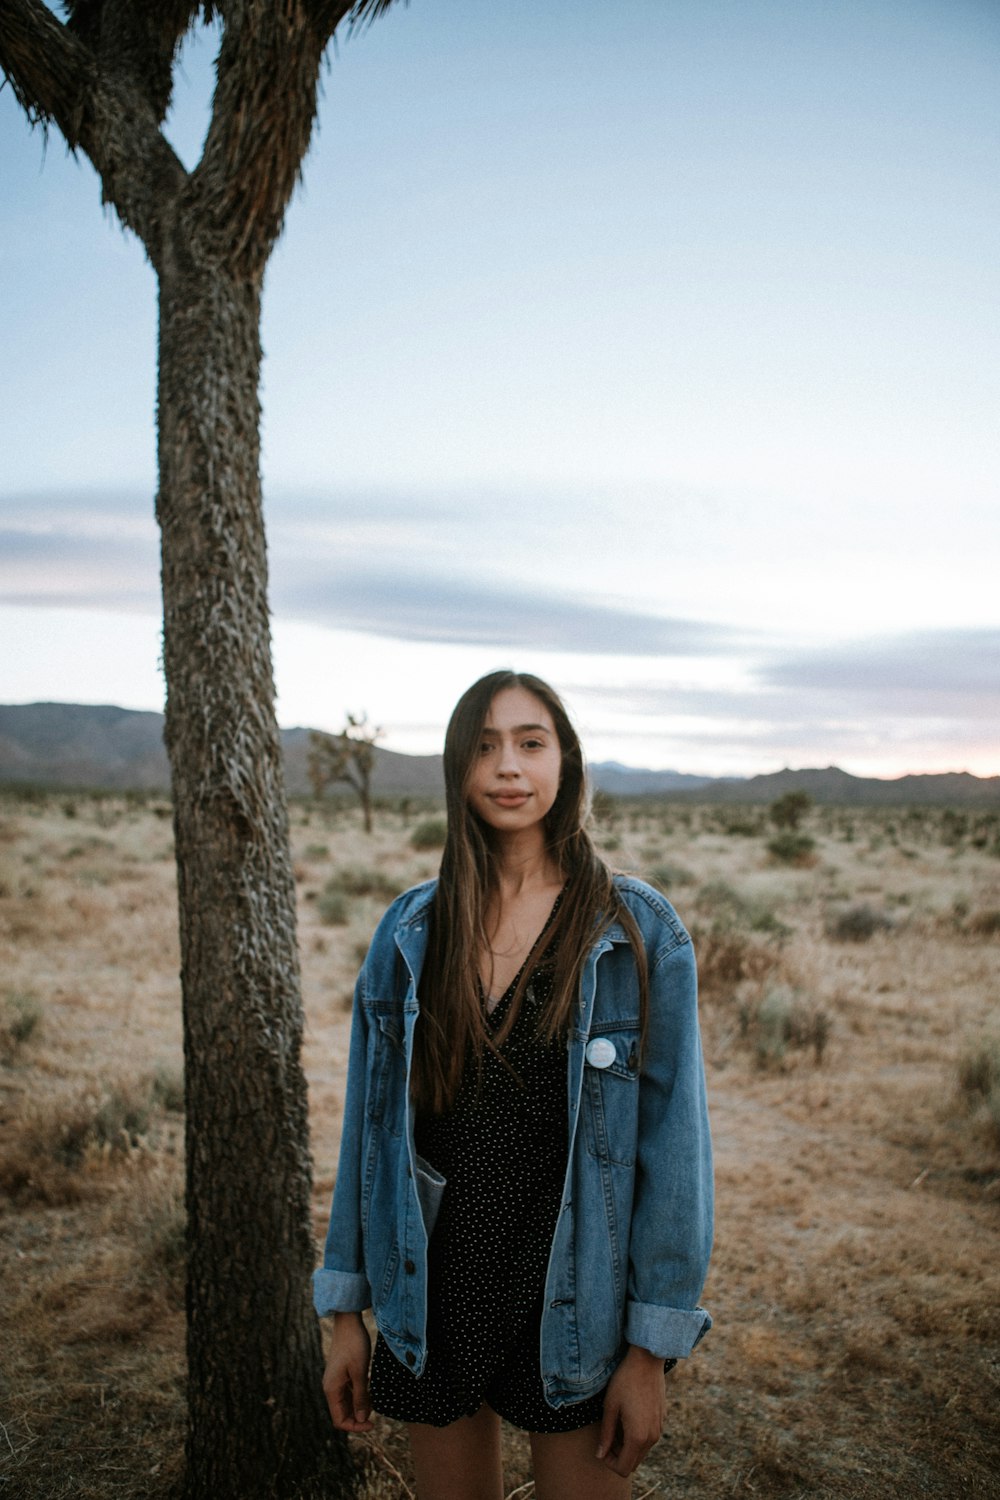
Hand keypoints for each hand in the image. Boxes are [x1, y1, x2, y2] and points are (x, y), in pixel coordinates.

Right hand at [322, 1311, 373, 1432]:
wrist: (348, 1323)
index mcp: (331, 1390)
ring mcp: (335, 1381)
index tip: (372, 1423)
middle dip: (358, 1416)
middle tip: (375, 1410)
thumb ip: (360, 1397)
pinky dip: (360, 1395)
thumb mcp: (360, 1372)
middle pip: (343, 1413)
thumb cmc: (354, 1346)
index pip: (339, 1420)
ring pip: (347, 1403)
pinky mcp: (341, 1375)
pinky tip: (370, 1389)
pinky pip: (349, 1392)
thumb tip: (361, 1419)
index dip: (355, 1426)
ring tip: (374, 1399)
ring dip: (360, 1405)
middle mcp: (331, 1388)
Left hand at [595, 1344, 667, 1476]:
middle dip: (617, 1456)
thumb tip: (600, 1455)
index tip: (601, 1448)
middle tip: (606, 1437)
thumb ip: (605, 1434)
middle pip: (633, 1463)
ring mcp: (658, 1429)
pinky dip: (636, 1437)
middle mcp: (651, 1438)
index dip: (609, 1463)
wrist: (646, 1361)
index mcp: (637, 1437)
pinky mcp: (661, 1420)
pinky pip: (648, 1439)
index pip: (623, 1468)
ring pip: (641, 1452)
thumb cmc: (624, 1382)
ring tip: (615, 1425)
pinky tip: (627, 1417)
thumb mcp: (610, 1407)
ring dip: (627, 1447)